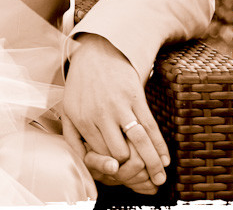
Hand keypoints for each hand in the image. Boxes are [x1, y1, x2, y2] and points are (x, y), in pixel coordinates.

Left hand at [61, 33, 169, 193]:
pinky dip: (159, 146)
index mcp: (79, 119)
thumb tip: (85, 165)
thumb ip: (72, 139)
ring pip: (139, 143)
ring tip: (160, 179)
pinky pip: (151, 127)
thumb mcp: (67, 110)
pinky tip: (165, 159)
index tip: (121, 178)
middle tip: (142, 180)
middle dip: (132, 170)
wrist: (97, 53)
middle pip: (119, 153)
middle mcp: (98, 114)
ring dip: (152, 165)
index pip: (99, 155)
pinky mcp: (136, 98)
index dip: (112, 170)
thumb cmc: (81, 86)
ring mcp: (118, 106)